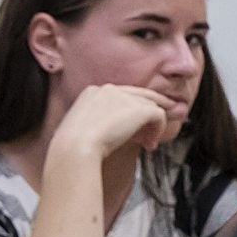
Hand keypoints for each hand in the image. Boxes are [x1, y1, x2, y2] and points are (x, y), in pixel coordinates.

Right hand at [51, 83, 174, 161]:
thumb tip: (120, 128)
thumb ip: (101, 120)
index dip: (133, 107)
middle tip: (161, 120)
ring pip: (150, 106)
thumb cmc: (74, 144)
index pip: (122, 95)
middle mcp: (109, 89)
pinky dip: (159, 130)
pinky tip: (150, 144)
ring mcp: (125, 97)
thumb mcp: (85, 126)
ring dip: (153, 126)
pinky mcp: (140, 108)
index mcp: (94, 92)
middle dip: (151, 109)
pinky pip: (159, 116)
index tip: (138, 119)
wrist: (76, 147)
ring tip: (151, 141)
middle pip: (139, 96)